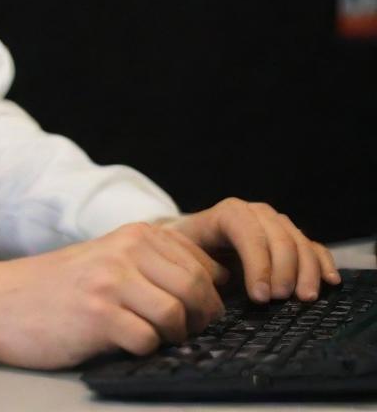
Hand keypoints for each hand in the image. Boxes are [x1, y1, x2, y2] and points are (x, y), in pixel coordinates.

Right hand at [0, 222, 226, 368]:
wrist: (0, 300)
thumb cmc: (59, 287)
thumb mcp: (109, 260)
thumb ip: (154, 263)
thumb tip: (218, 285)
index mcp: (133, 235)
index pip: (203, 262)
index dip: (210, 295)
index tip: (195, 311)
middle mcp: (125, 251)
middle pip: (198, 288)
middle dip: (200, 320)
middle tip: (181, 333)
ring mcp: (110, 282)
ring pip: (178, 314)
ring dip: (172, 337)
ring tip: (150, 338)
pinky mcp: (97, 315)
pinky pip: (147, 341)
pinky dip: (143, 350)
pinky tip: (122, 343)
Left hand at [160, 198, 340, 303]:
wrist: (194, 243)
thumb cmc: (188, 252)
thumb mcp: (184, 255)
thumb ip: (201, 265)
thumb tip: (224, 282)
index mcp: (227, 214)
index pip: (248, 231)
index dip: (258, 264)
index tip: (260, 298)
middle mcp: (255, 213)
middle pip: (278, 237)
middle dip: (283, 270)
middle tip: (280, 300)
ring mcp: (276, 223)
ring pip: (299, 241)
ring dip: (306, 271)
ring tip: (304, 299)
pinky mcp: (291, 238)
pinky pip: (312, 246)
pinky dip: (322, 262)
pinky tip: (330, 281)